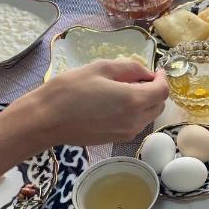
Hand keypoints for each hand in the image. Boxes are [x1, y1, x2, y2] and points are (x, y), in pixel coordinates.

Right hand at [17, 60, 169, 147]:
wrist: (46, 120)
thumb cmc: (69, 90)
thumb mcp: (100, 68)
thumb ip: (129, 68)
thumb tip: (147, 72)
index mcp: (133, 100)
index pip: (162, 91)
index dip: (162, 78)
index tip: (155, 70)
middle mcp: (135, 121)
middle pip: (158, 105)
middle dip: (154, 91)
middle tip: (137, 78)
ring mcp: (126, 133)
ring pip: (147, 116)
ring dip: (144, 102)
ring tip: (122, 89)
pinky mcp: (115, 140)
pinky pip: (134, 124)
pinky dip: (133, 113)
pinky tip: (114, 103)